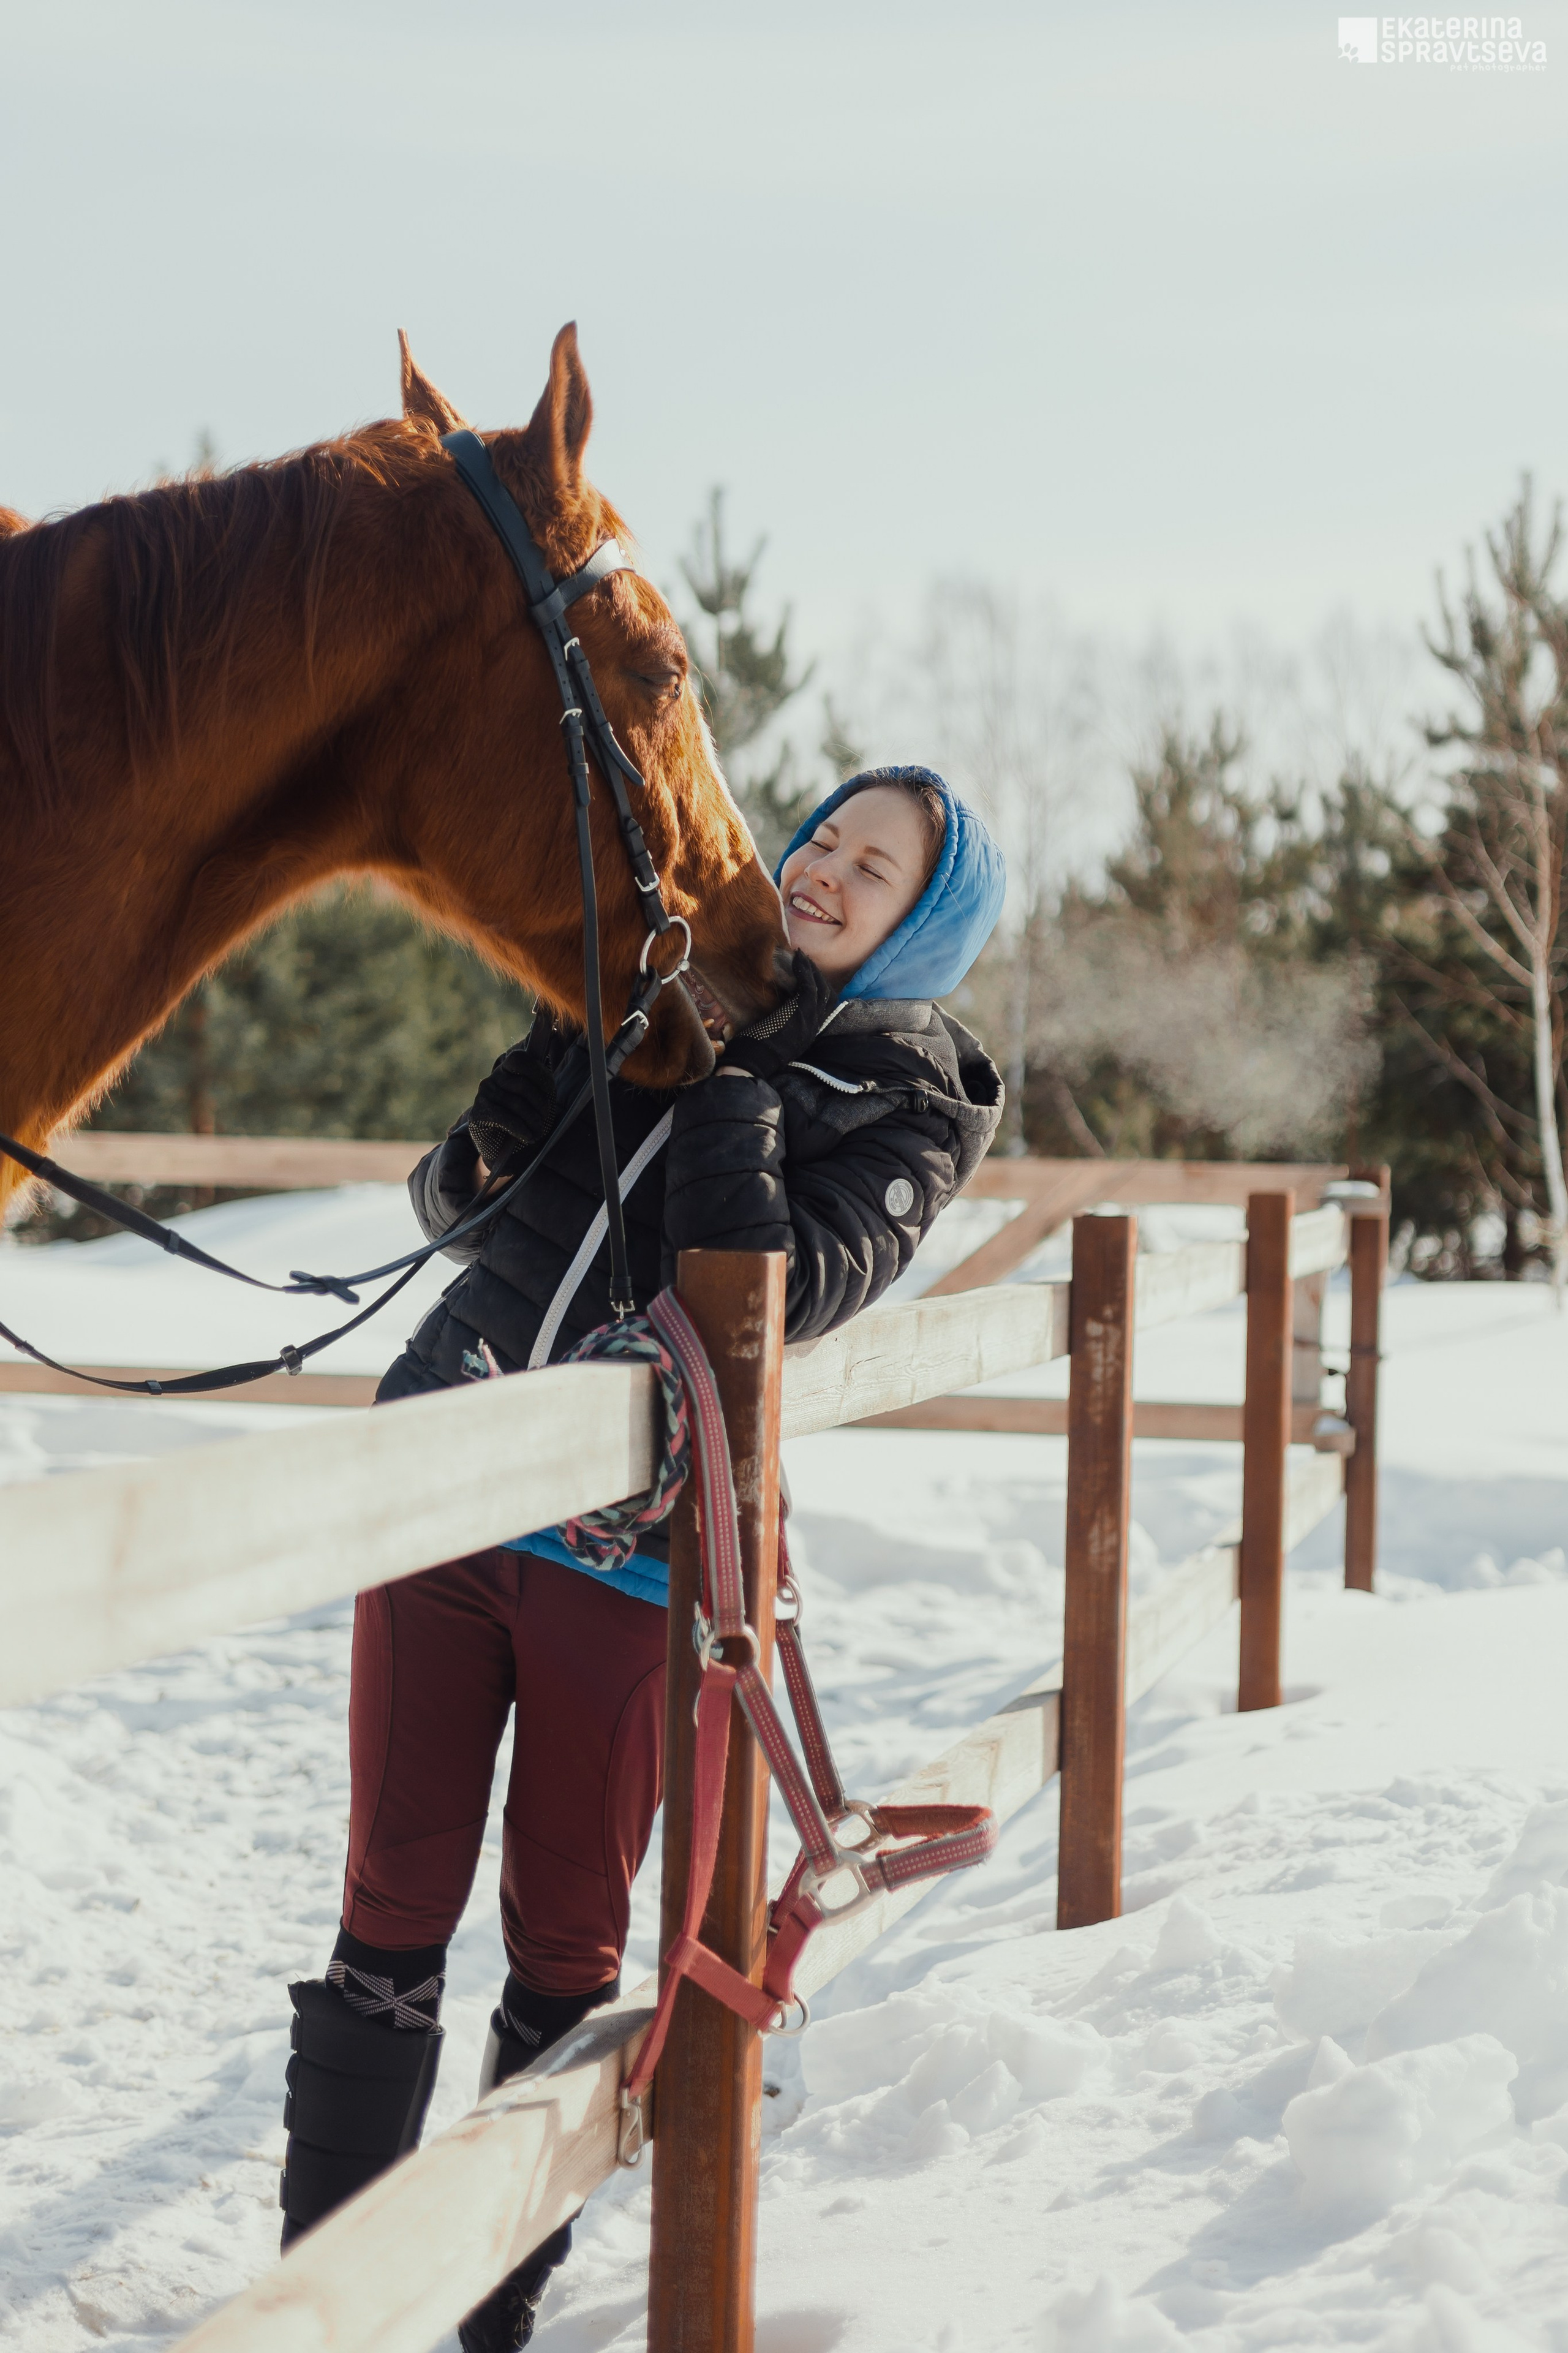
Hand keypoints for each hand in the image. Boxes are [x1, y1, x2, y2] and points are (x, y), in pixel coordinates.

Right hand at [466, 1039, 556, 1176]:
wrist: (498, 1146)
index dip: (538, 1073)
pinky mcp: (478, 1113)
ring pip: (517, 1104)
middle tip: (544, 1119)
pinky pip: (506, 1119)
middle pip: (523, 1086)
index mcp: (505, 1070)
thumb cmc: (522, 1118)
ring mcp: (483, 1096)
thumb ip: (540, 1082)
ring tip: (538, 1132)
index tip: (550, 1090)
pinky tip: (528, 1137)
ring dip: (533, 1121)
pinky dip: (521, 1129)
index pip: (519, 1059)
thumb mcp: (534, 1098)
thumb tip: (550, 1064)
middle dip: (540, 1105)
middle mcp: (491, 1079)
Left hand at [716, 952, 836, 1083]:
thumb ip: (783, 1022)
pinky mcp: (801, 1011)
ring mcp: (810, 1019)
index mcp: (809, 1034)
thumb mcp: (776, 1036)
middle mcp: (814, 1027)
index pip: (824, 1008)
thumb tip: (779, 1006)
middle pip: (827, 996)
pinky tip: (798, 958)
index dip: (819, 990)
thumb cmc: (756, 1051)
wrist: (752, 1061)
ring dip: (811, 970)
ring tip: (802, 957)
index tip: (809, 977)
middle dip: (818, 977)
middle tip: (807, 963)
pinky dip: (804, 970)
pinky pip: (809, 985)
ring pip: (820, 988)